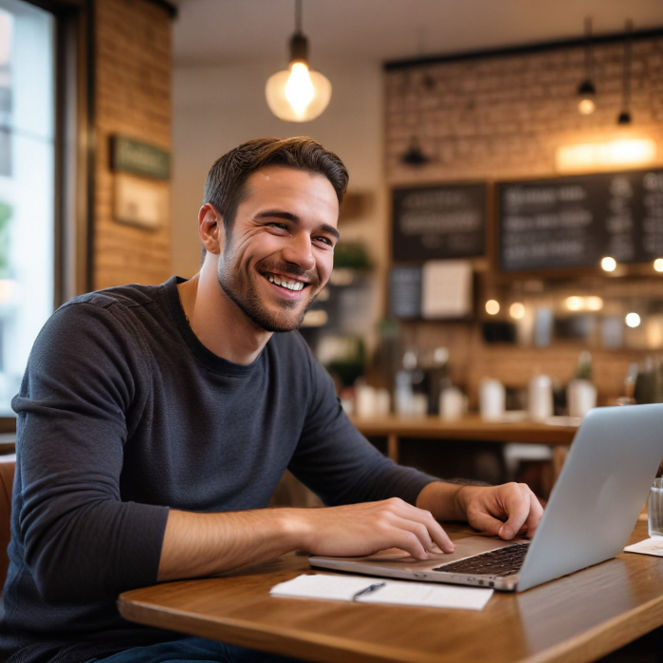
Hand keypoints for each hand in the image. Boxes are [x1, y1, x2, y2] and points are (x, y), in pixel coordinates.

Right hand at [296, 497, 454, 559]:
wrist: (313, 527)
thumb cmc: (334, 529)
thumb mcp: (365, 522)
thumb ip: (384, 526)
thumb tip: (402, 542)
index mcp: (387, 503)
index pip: (421, 513)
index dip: (435, 528)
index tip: (442, 541)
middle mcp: (390, 506)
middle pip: (427, 519)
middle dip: (441, 535)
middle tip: (447, 549)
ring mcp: (386, 517)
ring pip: (422, 529)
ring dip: (432, 544)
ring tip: (436, 557)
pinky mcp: (381, 530)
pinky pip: (411, 540)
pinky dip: (419, 549)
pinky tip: (420, 558)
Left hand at [456, 482, 542, 539]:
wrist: (479, 501)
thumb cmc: (478, 506)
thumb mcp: (477, 517)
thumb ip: (491, 525)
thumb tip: (507, 535)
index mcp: (509, 490)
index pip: (519, 507)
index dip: (514, 524)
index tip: (505, 535)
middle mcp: (524, 493)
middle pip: (535, 515)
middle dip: (525, 530)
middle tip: (511, 539)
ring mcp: (531, 501)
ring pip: (539, 522)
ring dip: (528, 532)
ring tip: (512, 536)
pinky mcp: (533, 511)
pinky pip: (539, 526)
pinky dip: (530, 533)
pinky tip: (517, 535)